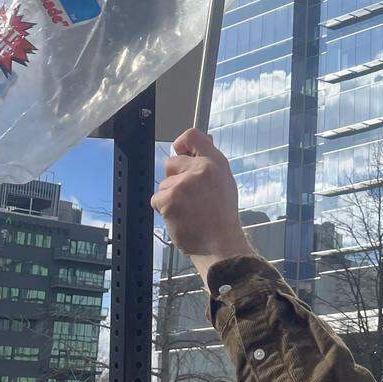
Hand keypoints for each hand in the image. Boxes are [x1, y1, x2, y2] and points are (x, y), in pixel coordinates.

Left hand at [150, 128, 253, 283]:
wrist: (220, 245)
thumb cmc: (222, 217)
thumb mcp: (225, 182)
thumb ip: (211, 162)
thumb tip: (202, 141)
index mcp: (215, 163)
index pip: (192, 136)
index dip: (182, 143)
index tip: (181, 151)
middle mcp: (199, 170)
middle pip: (171, 162)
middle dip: (175, 177)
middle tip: (190, 196)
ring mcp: (183, 185)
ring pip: (164, 184)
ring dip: (171, 196)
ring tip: (189, 210)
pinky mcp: (169, 199)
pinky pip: (157, 199)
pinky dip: (164, 209)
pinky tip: (180, 217)